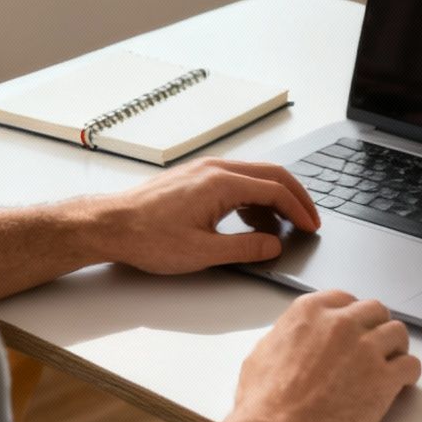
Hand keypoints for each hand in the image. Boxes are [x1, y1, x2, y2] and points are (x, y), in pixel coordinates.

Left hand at [92, 158, 320, 274]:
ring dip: (272, 199)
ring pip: (253, 176)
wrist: (110, 225)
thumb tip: (274, 245)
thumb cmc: (148, 238)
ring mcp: (203, 170)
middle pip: (271, 174)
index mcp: (221, 183)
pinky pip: (234, 180)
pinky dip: (251, 198)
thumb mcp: (203, 253)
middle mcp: (214, 168)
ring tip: (279, 229)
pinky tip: (249, 222)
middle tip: (308, 221)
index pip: (276, 190)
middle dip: (295, 198)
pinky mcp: (194, 177)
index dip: (299, 210)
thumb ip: (245, 248)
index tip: (311, 227)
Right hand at [230, 290, 420, 421]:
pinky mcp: (385, 378)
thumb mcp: (262, 353)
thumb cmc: (265, 402)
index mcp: (309, 312)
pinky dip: (409, 374)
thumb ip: (286, 337)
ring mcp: (366, 348)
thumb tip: (292, 340)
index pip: (344, 298)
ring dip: (395, 347)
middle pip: (375, 310)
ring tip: (391, 362)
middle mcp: (341, 323)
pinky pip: (411, 365)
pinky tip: (402, 382)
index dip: (352, 314)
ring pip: (398, 332)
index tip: (355, 325)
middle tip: (375, 344)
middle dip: (376, 326)